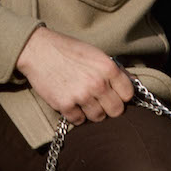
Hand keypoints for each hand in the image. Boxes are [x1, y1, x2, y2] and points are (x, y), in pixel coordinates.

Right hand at [15, 26, 133, 124]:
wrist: (37, 49)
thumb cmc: (67, 50)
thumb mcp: (95, 53)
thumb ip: (114, 69)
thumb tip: (133, 82)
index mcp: (108, 68)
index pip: (128, 94)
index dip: (121, 94)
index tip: (113, 92)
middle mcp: (97, 83)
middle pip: (116, 110)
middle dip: (108, 106)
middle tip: (98, 99)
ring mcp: (81, 95)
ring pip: (98, 117)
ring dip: (91, 111)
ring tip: (82, 99)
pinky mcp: (65, 105)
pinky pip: (78, 121)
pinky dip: (75, 114)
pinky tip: (70, 102)